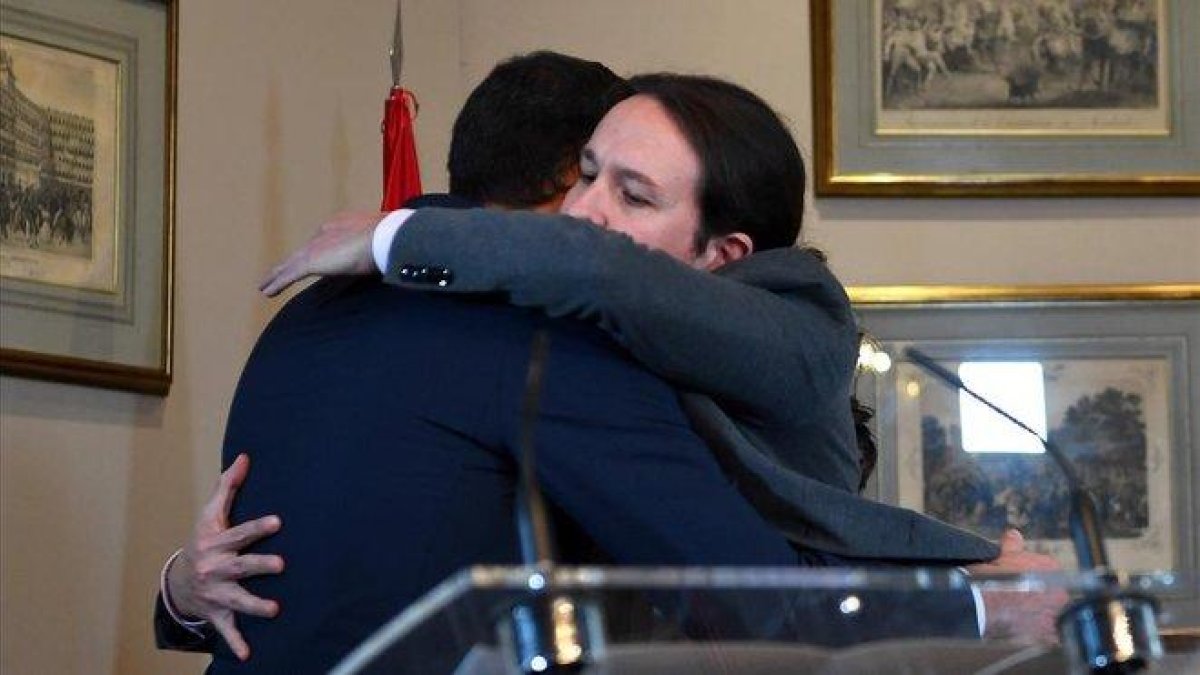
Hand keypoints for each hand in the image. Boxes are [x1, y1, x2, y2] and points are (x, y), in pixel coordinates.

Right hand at [166, 453, 283, 660]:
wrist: (180, 580)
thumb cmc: (204, 541)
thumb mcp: (211, 514)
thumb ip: (228, 486)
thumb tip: (244, 456)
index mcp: (216, 544)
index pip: (239, 534)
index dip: (258, 528)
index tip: (277, 522)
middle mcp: (216, 569)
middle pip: (240, 567)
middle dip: (259, 567)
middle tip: (281, 565)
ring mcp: (217, 593)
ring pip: (237, 601)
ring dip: (255, 606)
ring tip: (275, 609)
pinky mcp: (218, 613)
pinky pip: (227, 629)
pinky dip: (236, 642)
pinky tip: (247, 655)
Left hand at [259, 210, 384, 295]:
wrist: (384, 236)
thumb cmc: (390, 238)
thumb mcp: (383, 241)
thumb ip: (378, 247)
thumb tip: (389, 252)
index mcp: (340, 225)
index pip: (322, 241)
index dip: (316, 252)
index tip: (312, 261)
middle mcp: (324, 233)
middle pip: (303, 251)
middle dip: (290, 263)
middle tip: (278, 272)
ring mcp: (316, 247)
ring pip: (290, 263)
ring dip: (277, 275)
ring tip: (266, 285)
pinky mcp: (311, 261)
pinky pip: (288, 275)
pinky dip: (277, 283)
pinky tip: (267, 292)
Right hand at [967, 529, 1066, 640]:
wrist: (984, 605)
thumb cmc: (992, 579)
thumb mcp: (1001, 554)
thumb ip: (1012, 543)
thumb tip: (1014, 534)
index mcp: (1051, 567)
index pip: (1047, 568)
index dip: (1031, 572)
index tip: (1020, 577)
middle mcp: (1059, 590)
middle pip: (1052, 590)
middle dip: (1038, 592)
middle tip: (1019, 594)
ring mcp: (1055, 612)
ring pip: (1051, 611)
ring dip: (1039, 611)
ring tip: (1019, 611)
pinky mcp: (1048, 631)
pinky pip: (1049, 632)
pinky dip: (1040, 630)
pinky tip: (1026, 627)